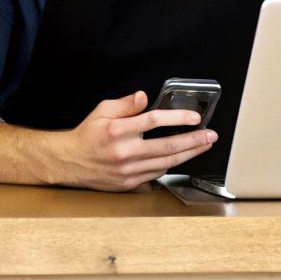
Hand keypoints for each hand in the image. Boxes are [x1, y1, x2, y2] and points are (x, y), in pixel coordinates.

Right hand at [51, 91, 216, 190]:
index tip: (195, 117)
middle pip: (167, 146)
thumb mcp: (102, 110)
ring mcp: (127, 170)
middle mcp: (124, 152)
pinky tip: (181, 156)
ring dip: (188, 153)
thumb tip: (144, 97)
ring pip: (166, 162)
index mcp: (117, 131)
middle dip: (194, 140)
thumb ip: (125, 104)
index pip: (153, 121)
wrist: (69, 162)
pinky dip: (171, 164)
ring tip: (203, 145)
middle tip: (211, 135)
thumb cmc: (88, 134)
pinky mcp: (128, 183)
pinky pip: (156, 173)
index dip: (177, 118)